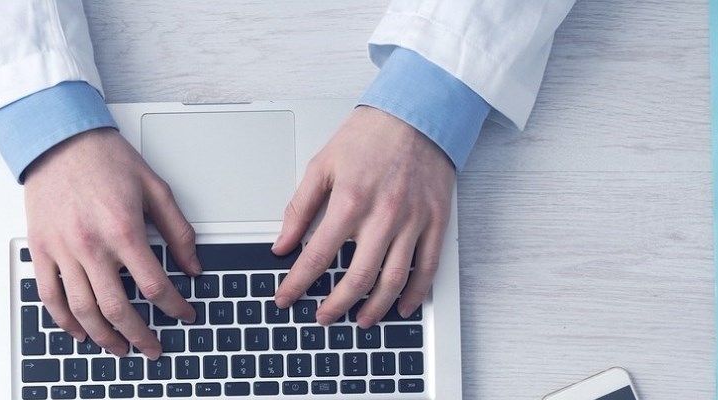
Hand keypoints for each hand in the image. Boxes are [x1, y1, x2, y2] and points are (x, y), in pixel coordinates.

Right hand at [24, 128, 201, 358]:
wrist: (60, 139)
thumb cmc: (105, 158)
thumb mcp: (155, 188)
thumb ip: (178, 230)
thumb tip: (193, 265)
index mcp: (123, 229)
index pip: (155, 285)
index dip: (175, 307)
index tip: (184, 314)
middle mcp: (91, 245)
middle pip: (118, 308)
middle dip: (140, 335)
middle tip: (152, 347)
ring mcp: (63, 250)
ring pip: (83, 310)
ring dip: (104, 337)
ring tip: (119, 347)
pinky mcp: (42, 249)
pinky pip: (50, 296)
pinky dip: (66, 321)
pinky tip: (80, 331)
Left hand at [271, 106, 453, 326]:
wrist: (417, 114)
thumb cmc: (369, 136)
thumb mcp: (322, 165)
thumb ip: (299, 207)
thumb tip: (282, 243)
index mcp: (350, 201)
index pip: (317, 256)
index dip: (298, 283)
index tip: (286, 298)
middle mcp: (383, 215)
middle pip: (358, 277)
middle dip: (336, 305)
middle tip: (323, 317)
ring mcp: (412, 221)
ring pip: (394, 279)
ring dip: (375, 308)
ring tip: (360, 321)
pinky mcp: (436, 222)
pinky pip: (427, 268)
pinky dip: (415, 293)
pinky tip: (402, 307)